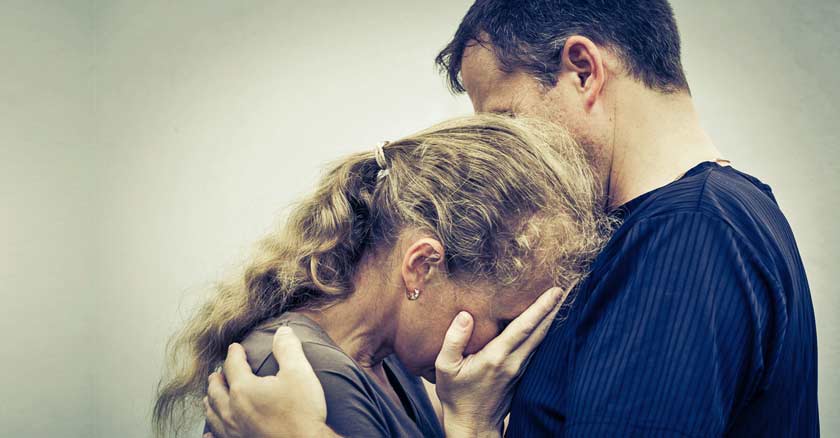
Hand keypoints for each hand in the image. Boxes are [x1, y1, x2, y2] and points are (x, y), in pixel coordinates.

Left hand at [204, 326, 338, 437]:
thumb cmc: (302, 413)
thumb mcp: (299, 373)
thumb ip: (288, 349)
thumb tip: (282, 331)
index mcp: (244, 389)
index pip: (233, 365)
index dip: (234, 353)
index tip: (235, 347)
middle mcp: (232, 410)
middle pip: (216, 390)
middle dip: (217, 378)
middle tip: (218, 372)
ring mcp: (233, 431)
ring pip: (213, 414)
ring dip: (211, 401)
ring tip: (210, 396)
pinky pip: (217, 437)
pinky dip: (211, 432)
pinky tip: (208, 433)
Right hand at [434, 287, 564, 437]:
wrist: (472, 424)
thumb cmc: (456, 395)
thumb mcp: (445, 367)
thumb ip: (453, 340)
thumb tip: (465, 315)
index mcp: (496, 357)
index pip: (524, 327)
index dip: (541, 308)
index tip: (555, 291)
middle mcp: (513, 362)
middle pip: (539, 331)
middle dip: (553, 308)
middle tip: (565, 288)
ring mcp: (519, 369)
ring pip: (540, 340)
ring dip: (551, 319)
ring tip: (559, 300)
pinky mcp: (520, 374)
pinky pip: (535, 348)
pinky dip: (543, 333)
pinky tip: (545, 324)